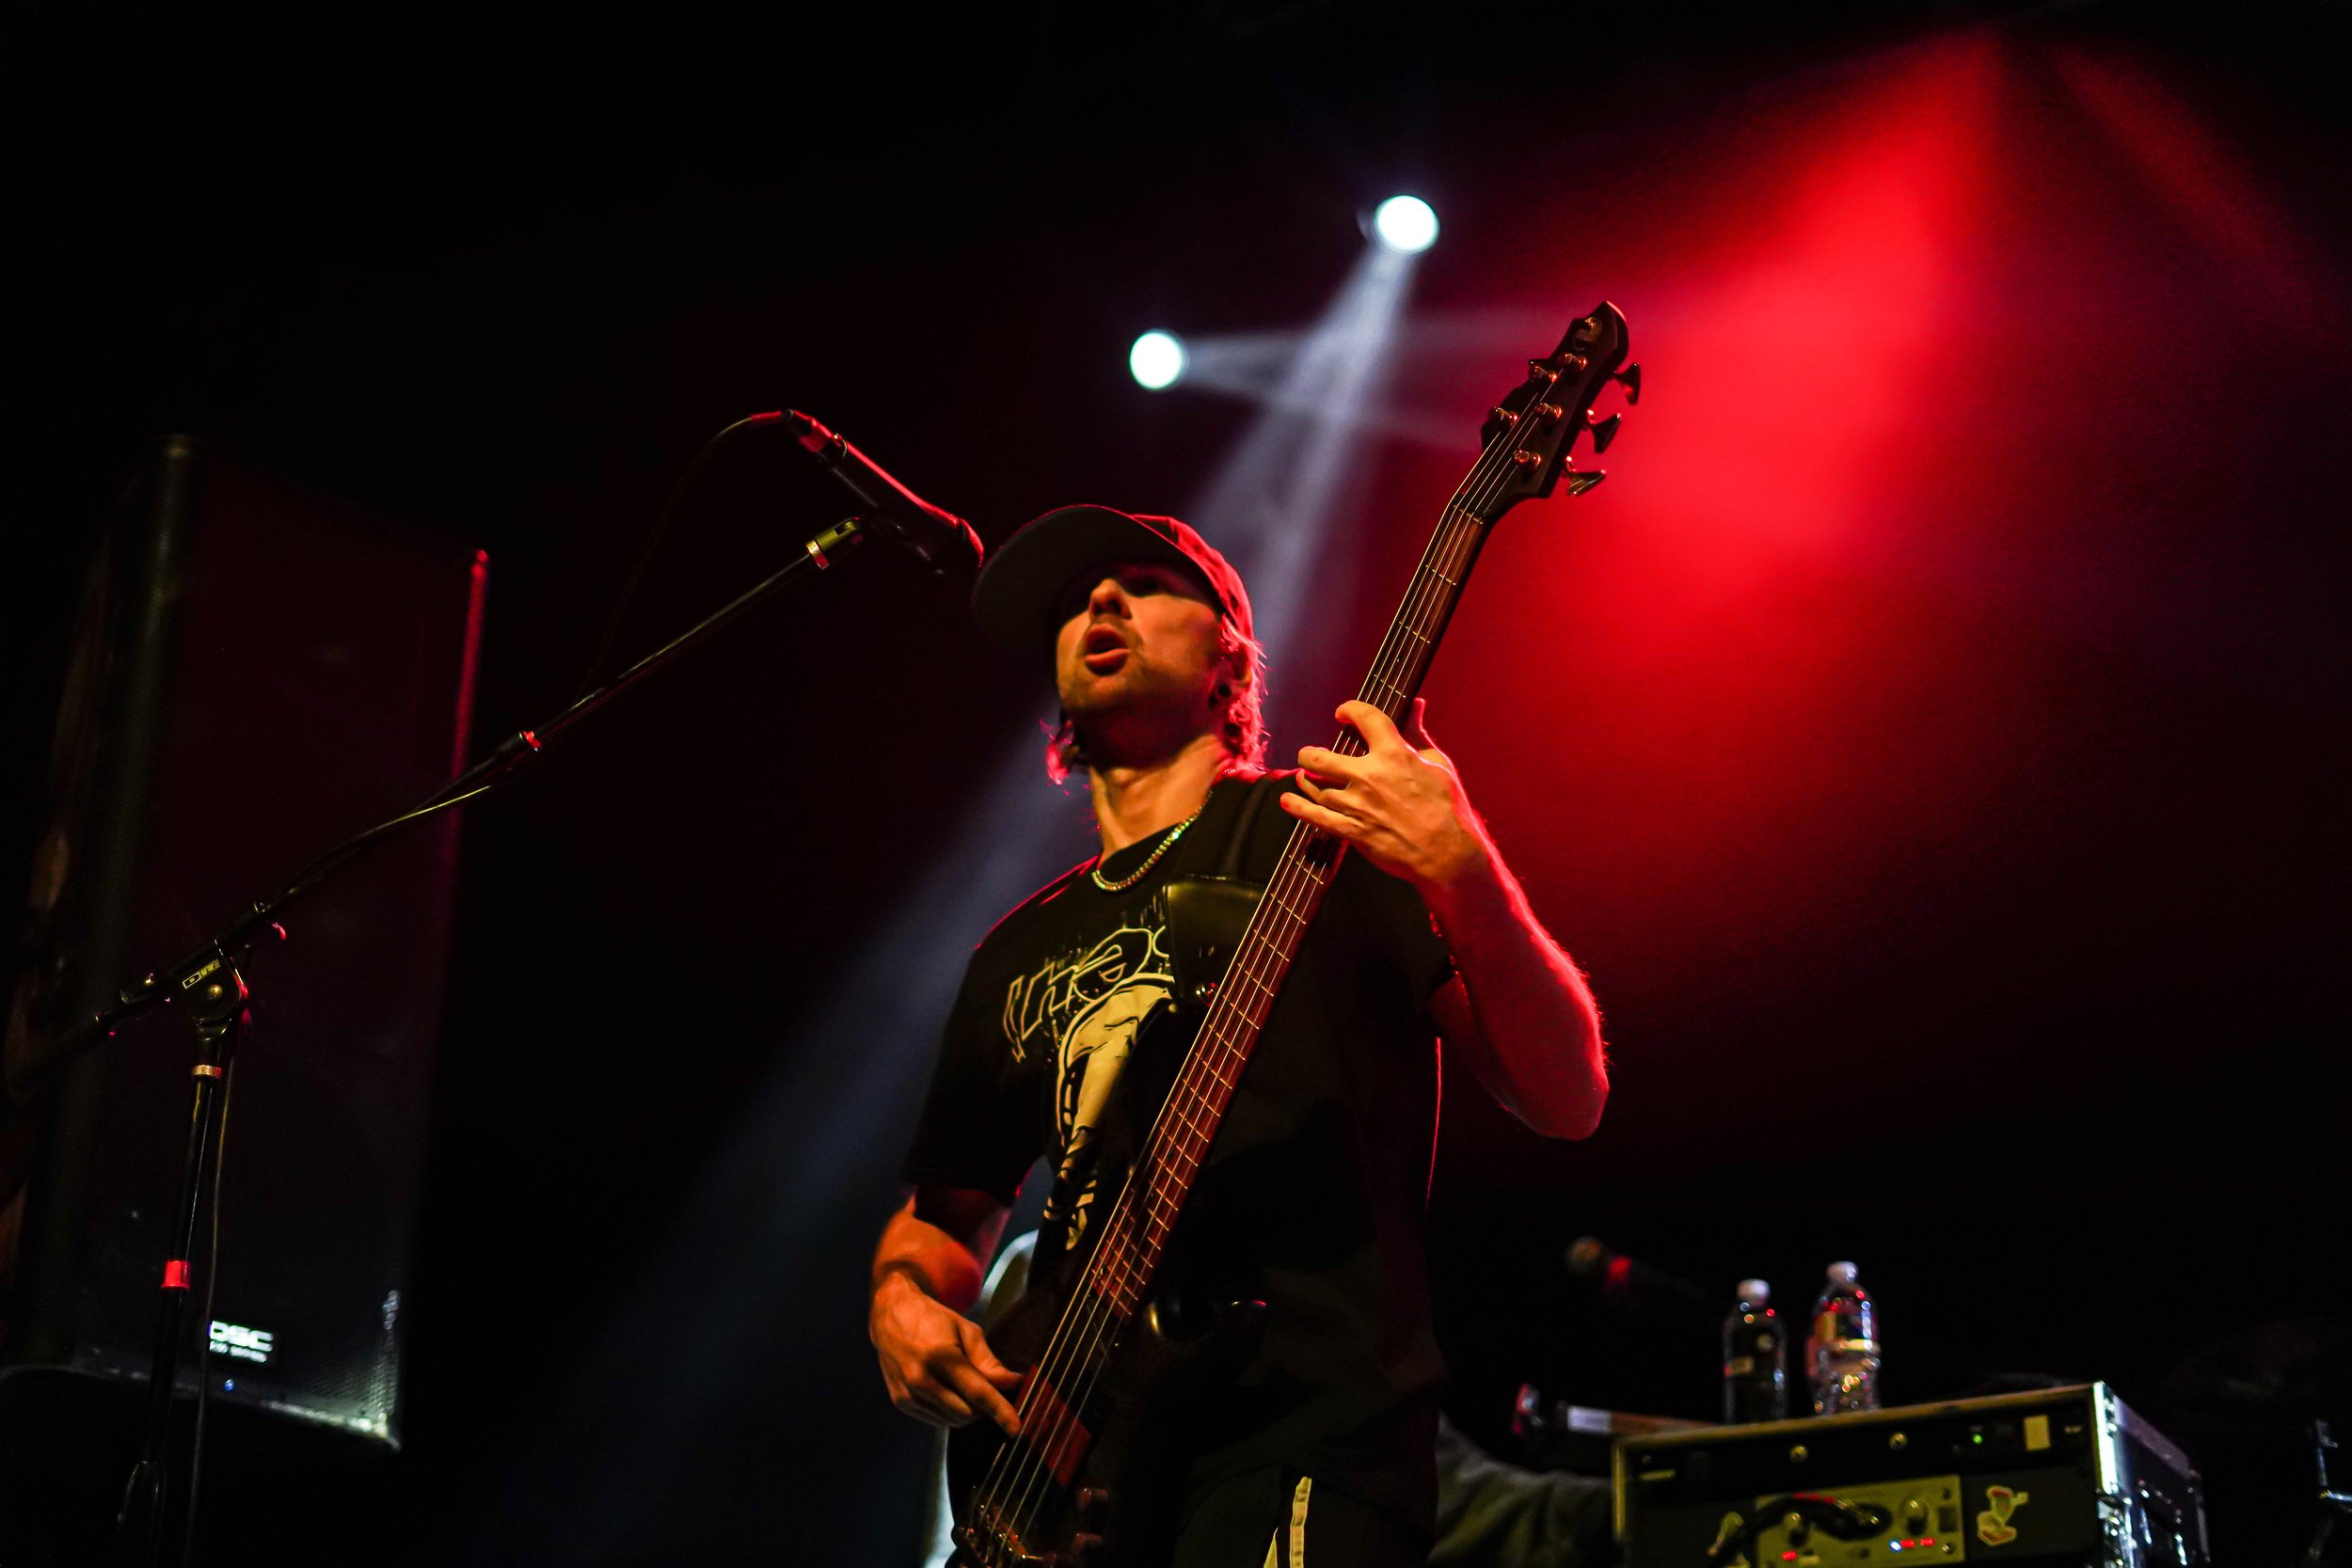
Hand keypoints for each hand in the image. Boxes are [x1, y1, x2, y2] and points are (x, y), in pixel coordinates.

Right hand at [870, 1270, 1022, 1436]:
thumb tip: (1014, 1383)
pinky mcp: (901, 1402)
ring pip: (953, 1421)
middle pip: (967, 1413)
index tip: (1016, 1428)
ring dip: (968, 1411)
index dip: (1000, 1411)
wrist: (891, 1317)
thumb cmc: (933, 1320)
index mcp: (940, 1356)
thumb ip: (989, 1362)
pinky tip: (947, 1389)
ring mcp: (908, 1393)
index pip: (977, 1392)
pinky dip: (950, 1412)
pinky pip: (938, 1420)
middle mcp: (920, 1379)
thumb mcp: (967, 1331)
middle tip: (988, 1388)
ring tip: (963, 1384)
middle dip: (984, 1407)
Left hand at [1281, 698, 1489, 897]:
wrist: (1447, 853)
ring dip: (1305, 780)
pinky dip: (1298, 807)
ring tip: (1303, 777)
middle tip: (1311, 755)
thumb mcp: (1438, 764)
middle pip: (1320, 756)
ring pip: (1315, 786)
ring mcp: (1357, 805)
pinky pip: (1315, 817)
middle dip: (1310, 753)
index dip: (1349, 710)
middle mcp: (1370, 776)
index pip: (1364, 717)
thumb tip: (1416, 705)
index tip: (1343, 714)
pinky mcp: (1352, 831)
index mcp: (1394, 754)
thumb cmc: (1447, 807)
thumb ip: (1418, 733)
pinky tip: (1287, 800)